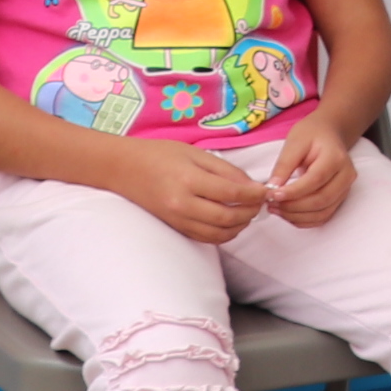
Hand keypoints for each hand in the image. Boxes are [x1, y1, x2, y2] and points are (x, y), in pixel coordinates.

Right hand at [113, 139, 269, 244]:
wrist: (124, 169)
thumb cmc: (160, 154)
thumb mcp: (195, 153)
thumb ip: (225, 170)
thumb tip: (251, 186)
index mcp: (188, 180)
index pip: (231, 193)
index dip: (254, 194)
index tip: (266, 190)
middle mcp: (182, 204)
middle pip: (227, 217)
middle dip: (250, 212)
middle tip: (260, 203)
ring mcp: (177, 219)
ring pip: (218, 233)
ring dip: (240, 226)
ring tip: (248, 212)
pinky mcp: (174, 227)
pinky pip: (205, 237)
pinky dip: (223, 233)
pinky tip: (231, 222)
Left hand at [264, 117, 359, 228]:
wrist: (329, 135)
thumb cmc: (311, 135)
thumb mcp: (294, 143)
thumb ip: (284, 165)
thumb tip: (272, 189)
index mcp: (336, 158)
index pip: (316, 180)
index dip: (294, 191)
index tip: (272, 194)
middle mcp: (346, 176)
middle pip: (321, 200)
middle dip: (293, 206)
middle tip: (270, 203)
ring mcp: (345, 190)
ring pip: (322, 213)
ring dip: (296, 216)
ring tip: (275, 209)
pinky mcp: (339, 199)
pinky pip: (322, 217)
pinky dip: (303, 220)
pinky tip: (287, 214)